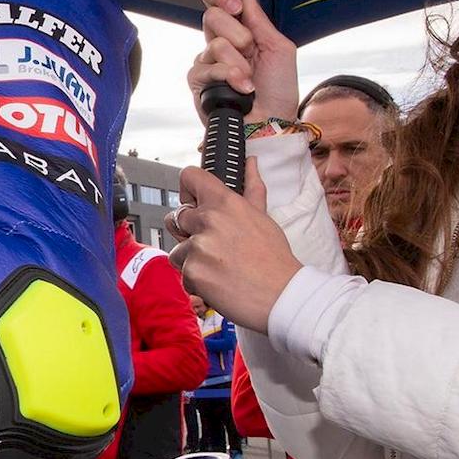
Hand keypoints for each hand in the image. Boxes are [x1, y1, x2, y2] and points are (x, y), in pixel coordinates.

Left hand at [166, 164, 300, 331]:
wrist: (283, 296)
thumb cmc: (274, 258)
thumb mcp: (263, 218)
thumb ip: (251, 189)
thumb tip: (250, 162)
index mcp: (225, 202)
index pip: (189, 177)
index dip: (188, 190)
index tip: (193, 203)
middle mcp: (208, 219)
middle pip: (176, 217)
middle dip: (188, 233)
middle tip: (215, 248)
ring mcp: (198, 246)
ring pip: (177, 249)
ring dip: (192, 260)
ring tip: (220, 268)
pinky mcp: (192, 271)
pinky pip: (182, 274)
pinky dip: (196, 281)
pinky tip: (219, 283)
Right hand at [189, 0, 299, 126]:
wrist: (272, 123)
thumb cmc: (279, 92)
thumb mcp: (279, 48)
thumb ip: (259, 18)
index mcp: (239, 32)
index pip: (217, 2)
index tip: (236, 5)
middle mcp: (219, 44)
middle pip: (212, 17)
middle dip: (239, 33)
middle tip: (250, 50)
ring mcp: (207, 62)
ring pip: (215, 44)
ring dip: (239, 63)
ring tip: (249, 80)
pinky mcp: (198, 81)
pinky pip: (208, 67)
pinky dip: (230, 77)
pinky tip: (240, 89)